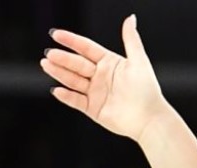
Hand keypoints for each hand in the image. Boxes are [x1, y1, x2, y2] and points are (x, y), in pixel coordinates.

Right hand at [43, 17, 171, 140]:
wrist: (150, 119)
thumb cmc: (148, 91)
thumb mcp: (139, 62)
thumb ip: (131, 40)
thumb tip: (131, 19)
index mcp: (110, 63)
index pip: (86, 49)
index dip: (72, 41)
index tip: (56, 34)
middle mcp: (101, 77)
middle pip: (77, 64)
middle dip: (63, 59)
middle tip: (50, 54)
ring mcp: (96, 92)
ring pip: (73, 80)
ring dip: (59, 73)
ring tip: (47, 65)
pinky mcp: (93, 109)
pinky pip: (76, 101)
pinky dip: (66, 96)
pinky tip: (57, 90)